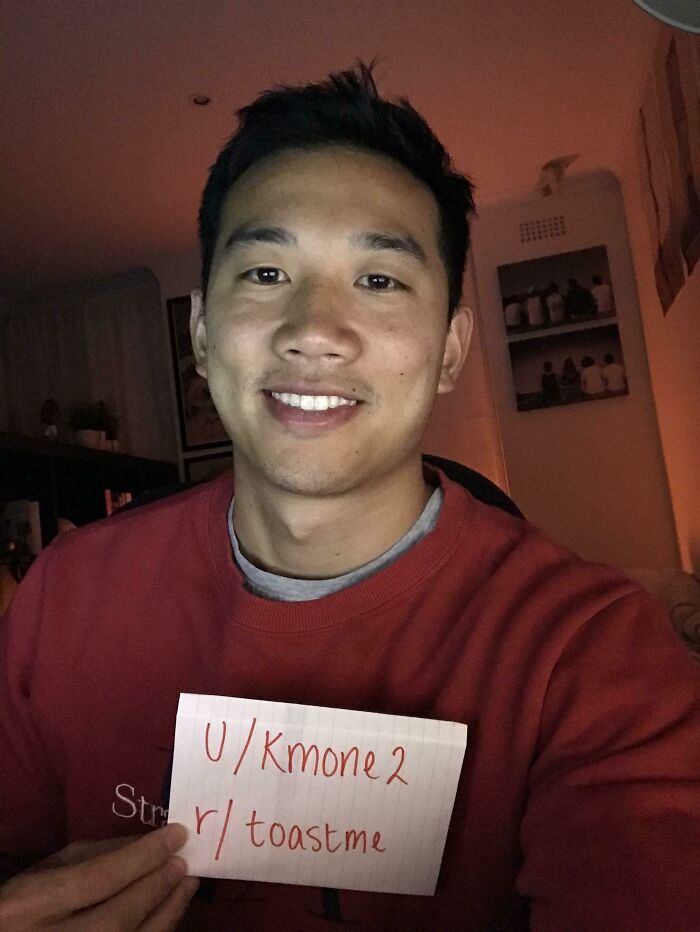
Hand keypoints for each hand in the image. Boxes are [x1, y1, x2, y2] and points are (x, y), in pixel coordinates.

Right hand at [0, 823, 198, 929]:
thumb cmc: (21, 905)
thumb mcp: (46, 870)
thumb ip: (95, 854)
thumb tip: (146, 842)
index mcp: (32, 906)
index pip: (98, 879)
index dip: (143, 856)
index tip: (176, 834)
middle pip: (119, 917)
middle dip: (157, 887)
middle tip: (184, 862)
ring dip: (166, 914)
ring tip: (186, 885)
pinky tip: (169, 913)